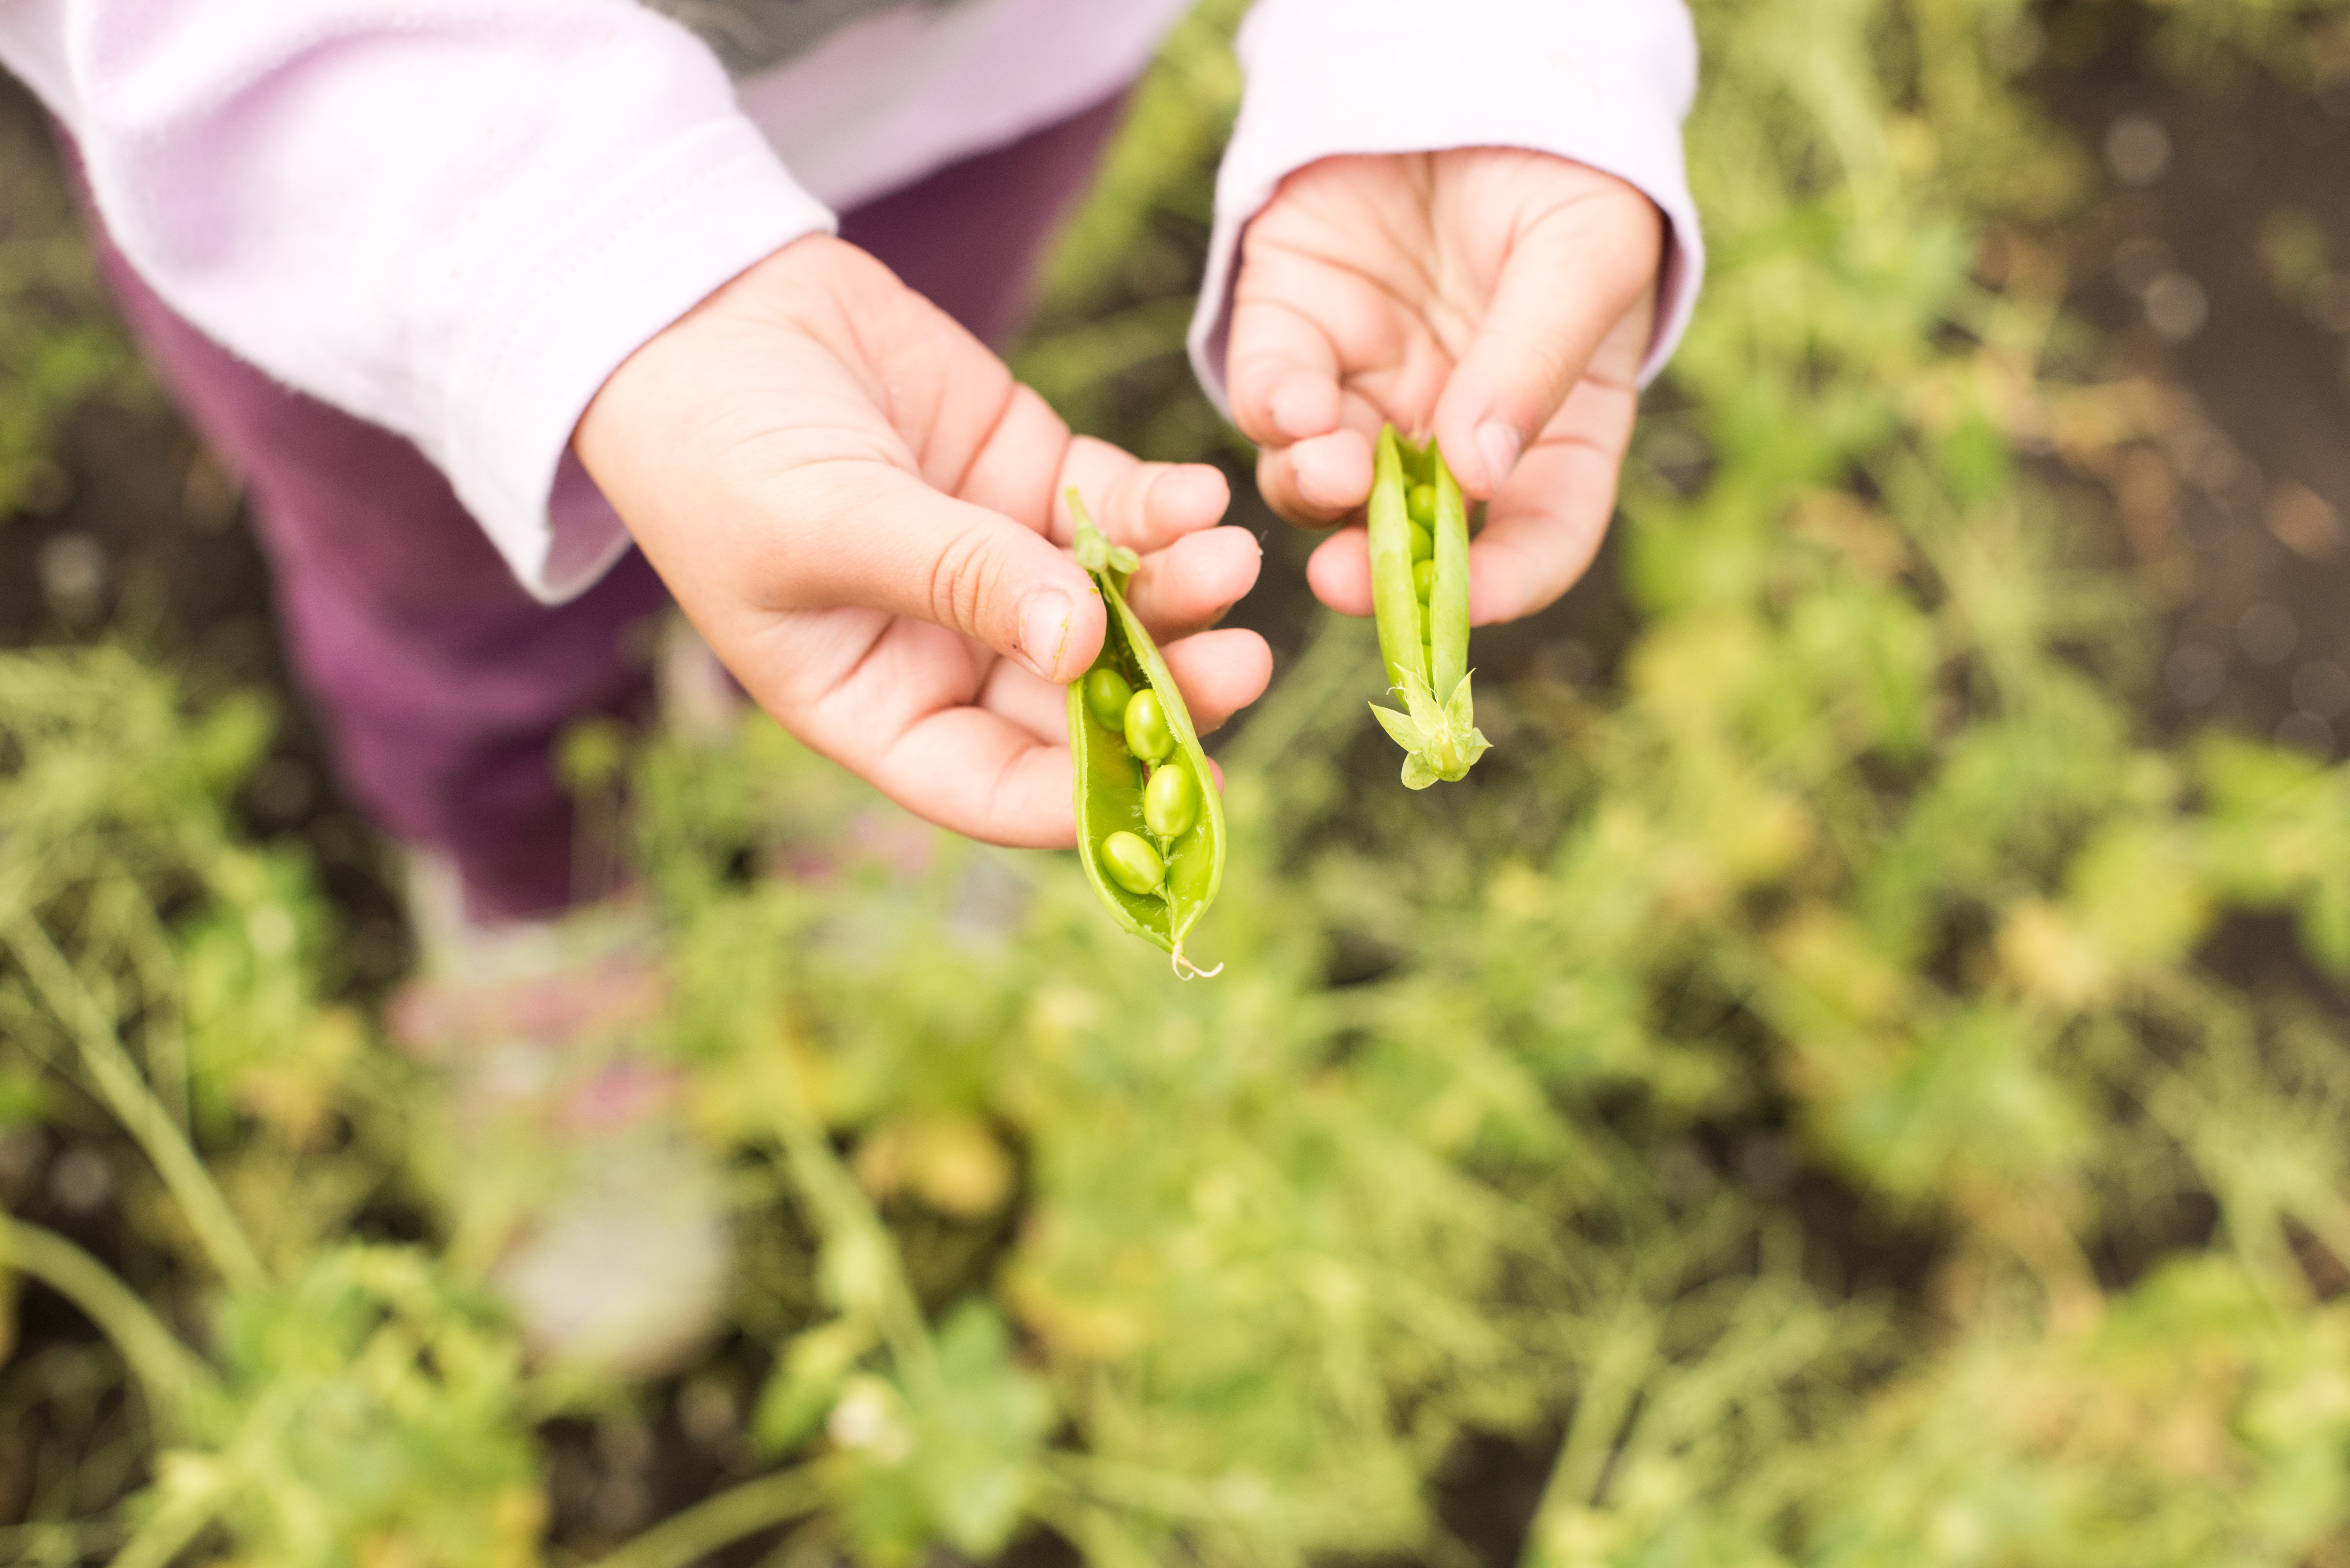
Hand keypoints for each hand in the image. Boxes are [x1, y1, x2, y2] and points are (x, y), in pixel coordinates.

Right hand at [575, 235, 1271, 847]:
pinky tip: (1199, 496)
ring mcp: (998, 564)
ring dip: (1180, 593)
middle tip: (1245, 661)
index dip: (1088, 798)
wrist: (698, 312)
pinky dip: (1165, 510)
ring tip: (1230, 558)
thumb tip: (1077, 643)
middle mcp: (948, 652)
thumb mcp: (819, 523)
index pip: (997, 786)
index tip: (1179, 785)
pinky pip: (1120, 514)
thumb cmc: (714, 446)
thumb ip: (952, 577)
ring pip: (1117, 608)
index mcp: (878, 704)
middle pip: (1082, 705)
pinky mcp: (1031, 478)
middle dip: (1167, 690)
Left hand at [1226, 149, 1662, 623]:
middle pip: (1415, 535)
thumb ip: (1536, 362)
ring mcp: (1368, 388)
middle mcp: (1451, 431)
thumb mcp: (1583, 254)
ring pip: (1326, 481)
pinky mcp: (1294, 336)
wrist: (1474, 66)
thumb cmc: (1561, 167)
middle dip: (1376, 566)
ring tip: (1329, 465)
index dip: (1500, 587)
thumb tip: (1482, 473)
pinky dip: (1277, 415)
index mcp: (1550, 430)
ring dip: (1320, 492)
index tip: (1456, 607)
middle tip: (1343, 577)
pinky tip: (1294, 407)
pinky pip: (1273, 399)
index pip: (1536, 541)